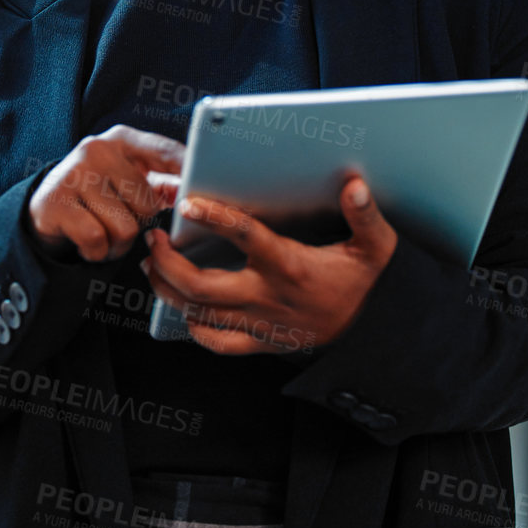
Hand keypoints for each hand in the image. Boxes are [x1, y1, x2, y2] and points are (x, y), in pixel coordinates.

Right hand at [28, 125, 183, 261]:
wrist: (45, 208)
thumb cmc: (98, 194)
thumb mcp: (127, 178)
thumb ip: (160, 180)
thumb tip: (191, 195)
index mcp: (121, 139)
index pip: (164, 151)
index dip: (186, 170)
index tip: (202, 185)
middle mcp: (97, 150)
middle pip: (146, 203)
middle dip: (138, 222)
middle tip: (119, 219)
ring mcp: (74, 174)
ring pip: (125, 227)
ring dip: (118, 243)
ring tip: (103, 232)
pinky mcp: (55, 203)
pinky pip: (97, 240)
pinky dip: (97, 252)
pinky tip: (87, 241)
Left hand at [140, 175, 397, 354]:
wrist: (372, 332)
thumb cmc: (364, 282)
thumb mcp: (374, 246)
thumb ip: (364, 215)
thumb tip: (355, 184)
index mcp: (289, 266)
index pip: (245, 237)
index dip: (214, 218)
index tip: (188, 203)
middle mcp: (266, 297)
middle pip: (201, 287)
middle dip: (168, 263)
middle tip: (154, 239)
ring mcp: (259, 324)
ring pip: (199, 314)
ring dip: (168, 291)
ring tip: (153, 266)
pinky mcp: (260, 343)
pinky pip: (218, 343)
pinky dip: (194, 328)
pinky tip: (182, 309)